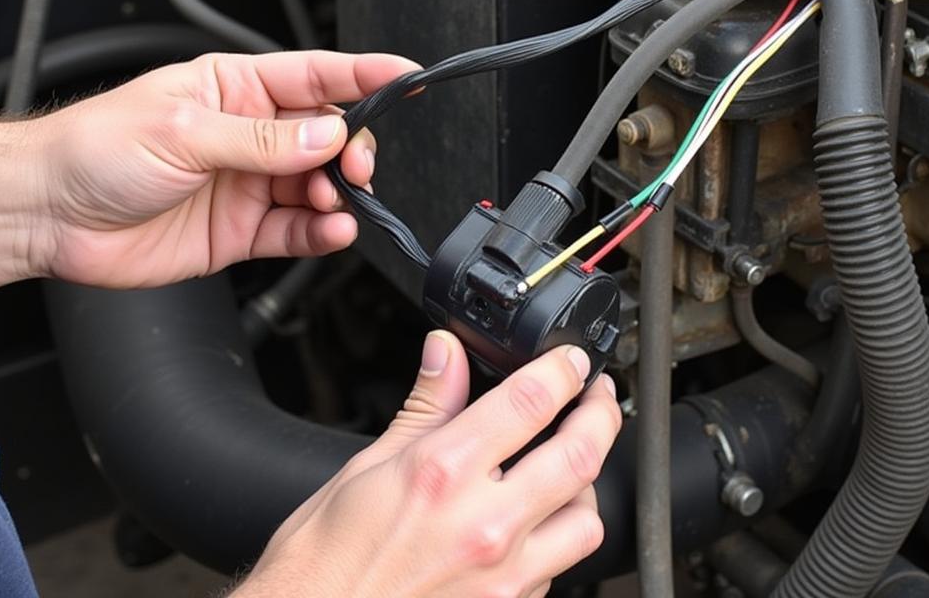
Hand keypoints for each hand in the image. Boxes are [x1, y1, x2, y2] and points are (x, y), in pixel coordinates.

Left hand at [29, 50, 416, 287]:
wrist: (46, 214)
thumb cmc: (94, 149)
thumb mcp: (183, 132)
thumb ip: (262, 139)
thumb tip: (326, 133)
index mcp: (236, 88)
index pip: (315, 75)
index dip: (365, 75)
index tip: (408, 77)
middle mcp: (249, 134)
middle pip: (327, 136)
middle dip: (351, 149)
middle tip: (353, 167)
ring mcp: (248, 182)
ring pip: (317, 186)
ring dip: (337, 196)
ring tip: (334, 203)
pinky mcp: (241, 229)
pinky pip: (297, 230)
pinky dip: (321, 232)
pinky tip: (330, 230)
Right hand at [241, 332, 620, 597]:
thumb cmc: (326, 562)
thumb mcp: (367, 468)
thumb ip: (424, 407)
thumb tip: (444, 353)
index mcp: (443, 473)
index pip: (530, 401)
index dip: (564, 369)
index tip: (573, 359)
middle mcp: (483, 524)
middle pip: (580, 455)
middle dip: (602, 413)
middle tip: (599, 396)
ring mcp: (503, 577)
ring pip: (585, 519)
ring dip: (587, 482)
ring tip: (571, 462)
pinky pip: (559, 567)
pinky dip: (558, 536)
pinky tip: (536, 520)